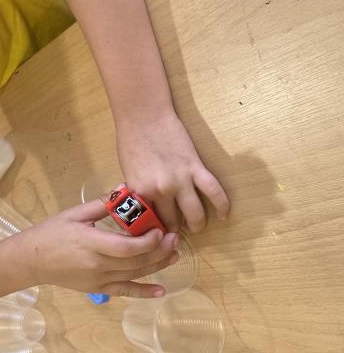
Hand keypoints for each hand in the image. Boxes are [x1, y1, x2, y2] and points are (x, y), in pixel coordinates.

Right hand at [25, 199, 178, 297]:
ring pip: (135, 275)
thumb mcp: (74, 213)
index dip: (149, 241)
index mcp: (91, 243)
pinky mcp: (98, 289)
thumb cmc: (51, 232)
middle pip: (136, 261)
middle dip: (159, 251)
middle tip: (174, 239)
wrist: (32, 260)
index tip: (160, 230)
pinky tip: (160, 291)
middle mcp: (98, 265)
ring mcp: (99, 280)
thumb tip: (125, 188)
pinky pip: (125, 292)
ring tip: (174, 255)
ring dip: (158, 266)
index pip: (128, 247)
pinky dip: (144, 293)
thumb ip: (102, 203)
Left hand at [116, 111, 229, 232]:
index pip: (148, 224)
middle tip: (176, 232)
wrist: (144, 117)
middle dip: (174, 230)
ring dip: (197, 224)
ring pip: (195, 214)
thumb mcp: (128, 173)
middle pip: (172, 222)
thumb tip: (149, 210)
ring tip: (196, 226)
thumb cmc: (131, 142)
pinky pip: (213, 192)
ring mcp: (180, 180)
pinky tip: (224, 215)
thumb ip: (140, 193)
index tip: (156, 235)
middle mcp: (161, 191)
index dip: (153, 232)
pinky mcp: (196, 168)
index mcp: (140, 194)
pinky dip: (222, 206)